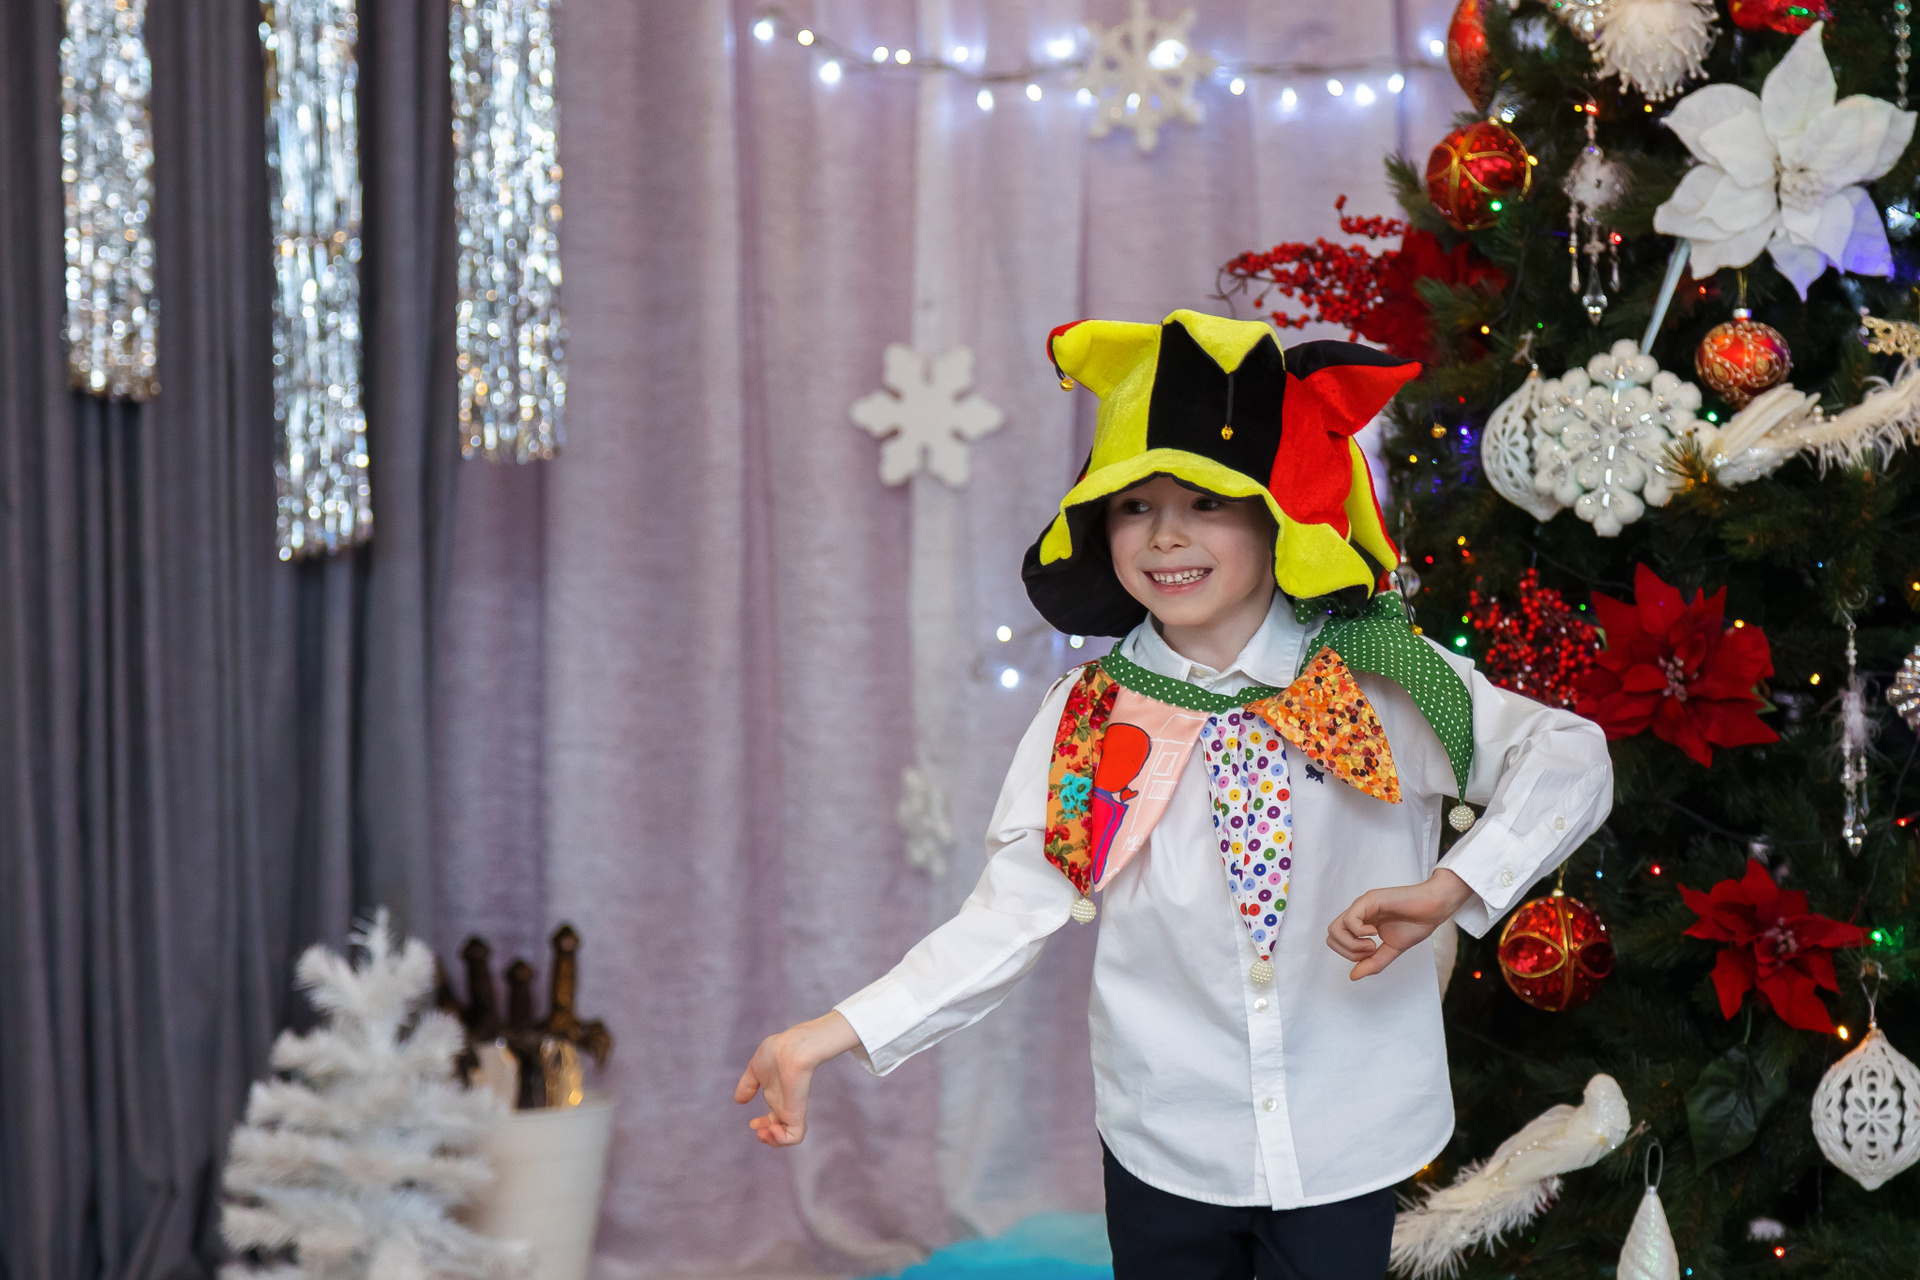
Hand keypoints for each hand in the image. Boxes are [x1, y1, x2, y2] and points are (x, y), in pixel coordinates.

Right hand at [733, 1011, 861, 1146]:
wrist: (790, 1049)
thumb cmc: (775, 1053)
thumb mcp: (755, 1070)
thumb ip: (748, 1085)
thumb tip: (738, 1100)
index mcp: (777, 1097)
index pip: (773, 1119)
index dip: (762, 1126)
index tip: (752, 1123)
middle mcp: (785, 1105)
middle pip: (780, 1131)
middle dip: (766, 1137)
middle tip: (758, 1130)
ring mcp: (791, 1110)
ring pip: (788, 1137)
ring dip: (773, 1142)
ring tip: (765, 1132)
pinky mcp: (797, 1112)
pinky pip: (795, 1136)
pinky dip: (782, 1140)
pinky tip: (772, 1127)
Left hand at [1327, 868, 1473, 980]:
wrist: (1433, 909)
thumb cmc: (1416, 925)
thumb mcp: (1391, 950)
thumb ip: (1372, 962)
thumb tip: (1352, 976)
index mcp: (1361, 923)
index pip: (1337, 942)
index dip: (1350, 955)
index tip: (1372, 954)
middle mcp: (1357, 913)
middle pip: (1331, 936)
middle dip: (1348, 951)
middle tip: (1371, 950)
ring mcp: (1361, 906)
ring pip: (1335, 929)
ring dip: (1352, 944)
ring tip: (1373, 944)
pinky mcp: (1368, 900)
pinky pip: (1349, 921)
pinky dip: (1359, 933)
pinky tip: (1376, 933)